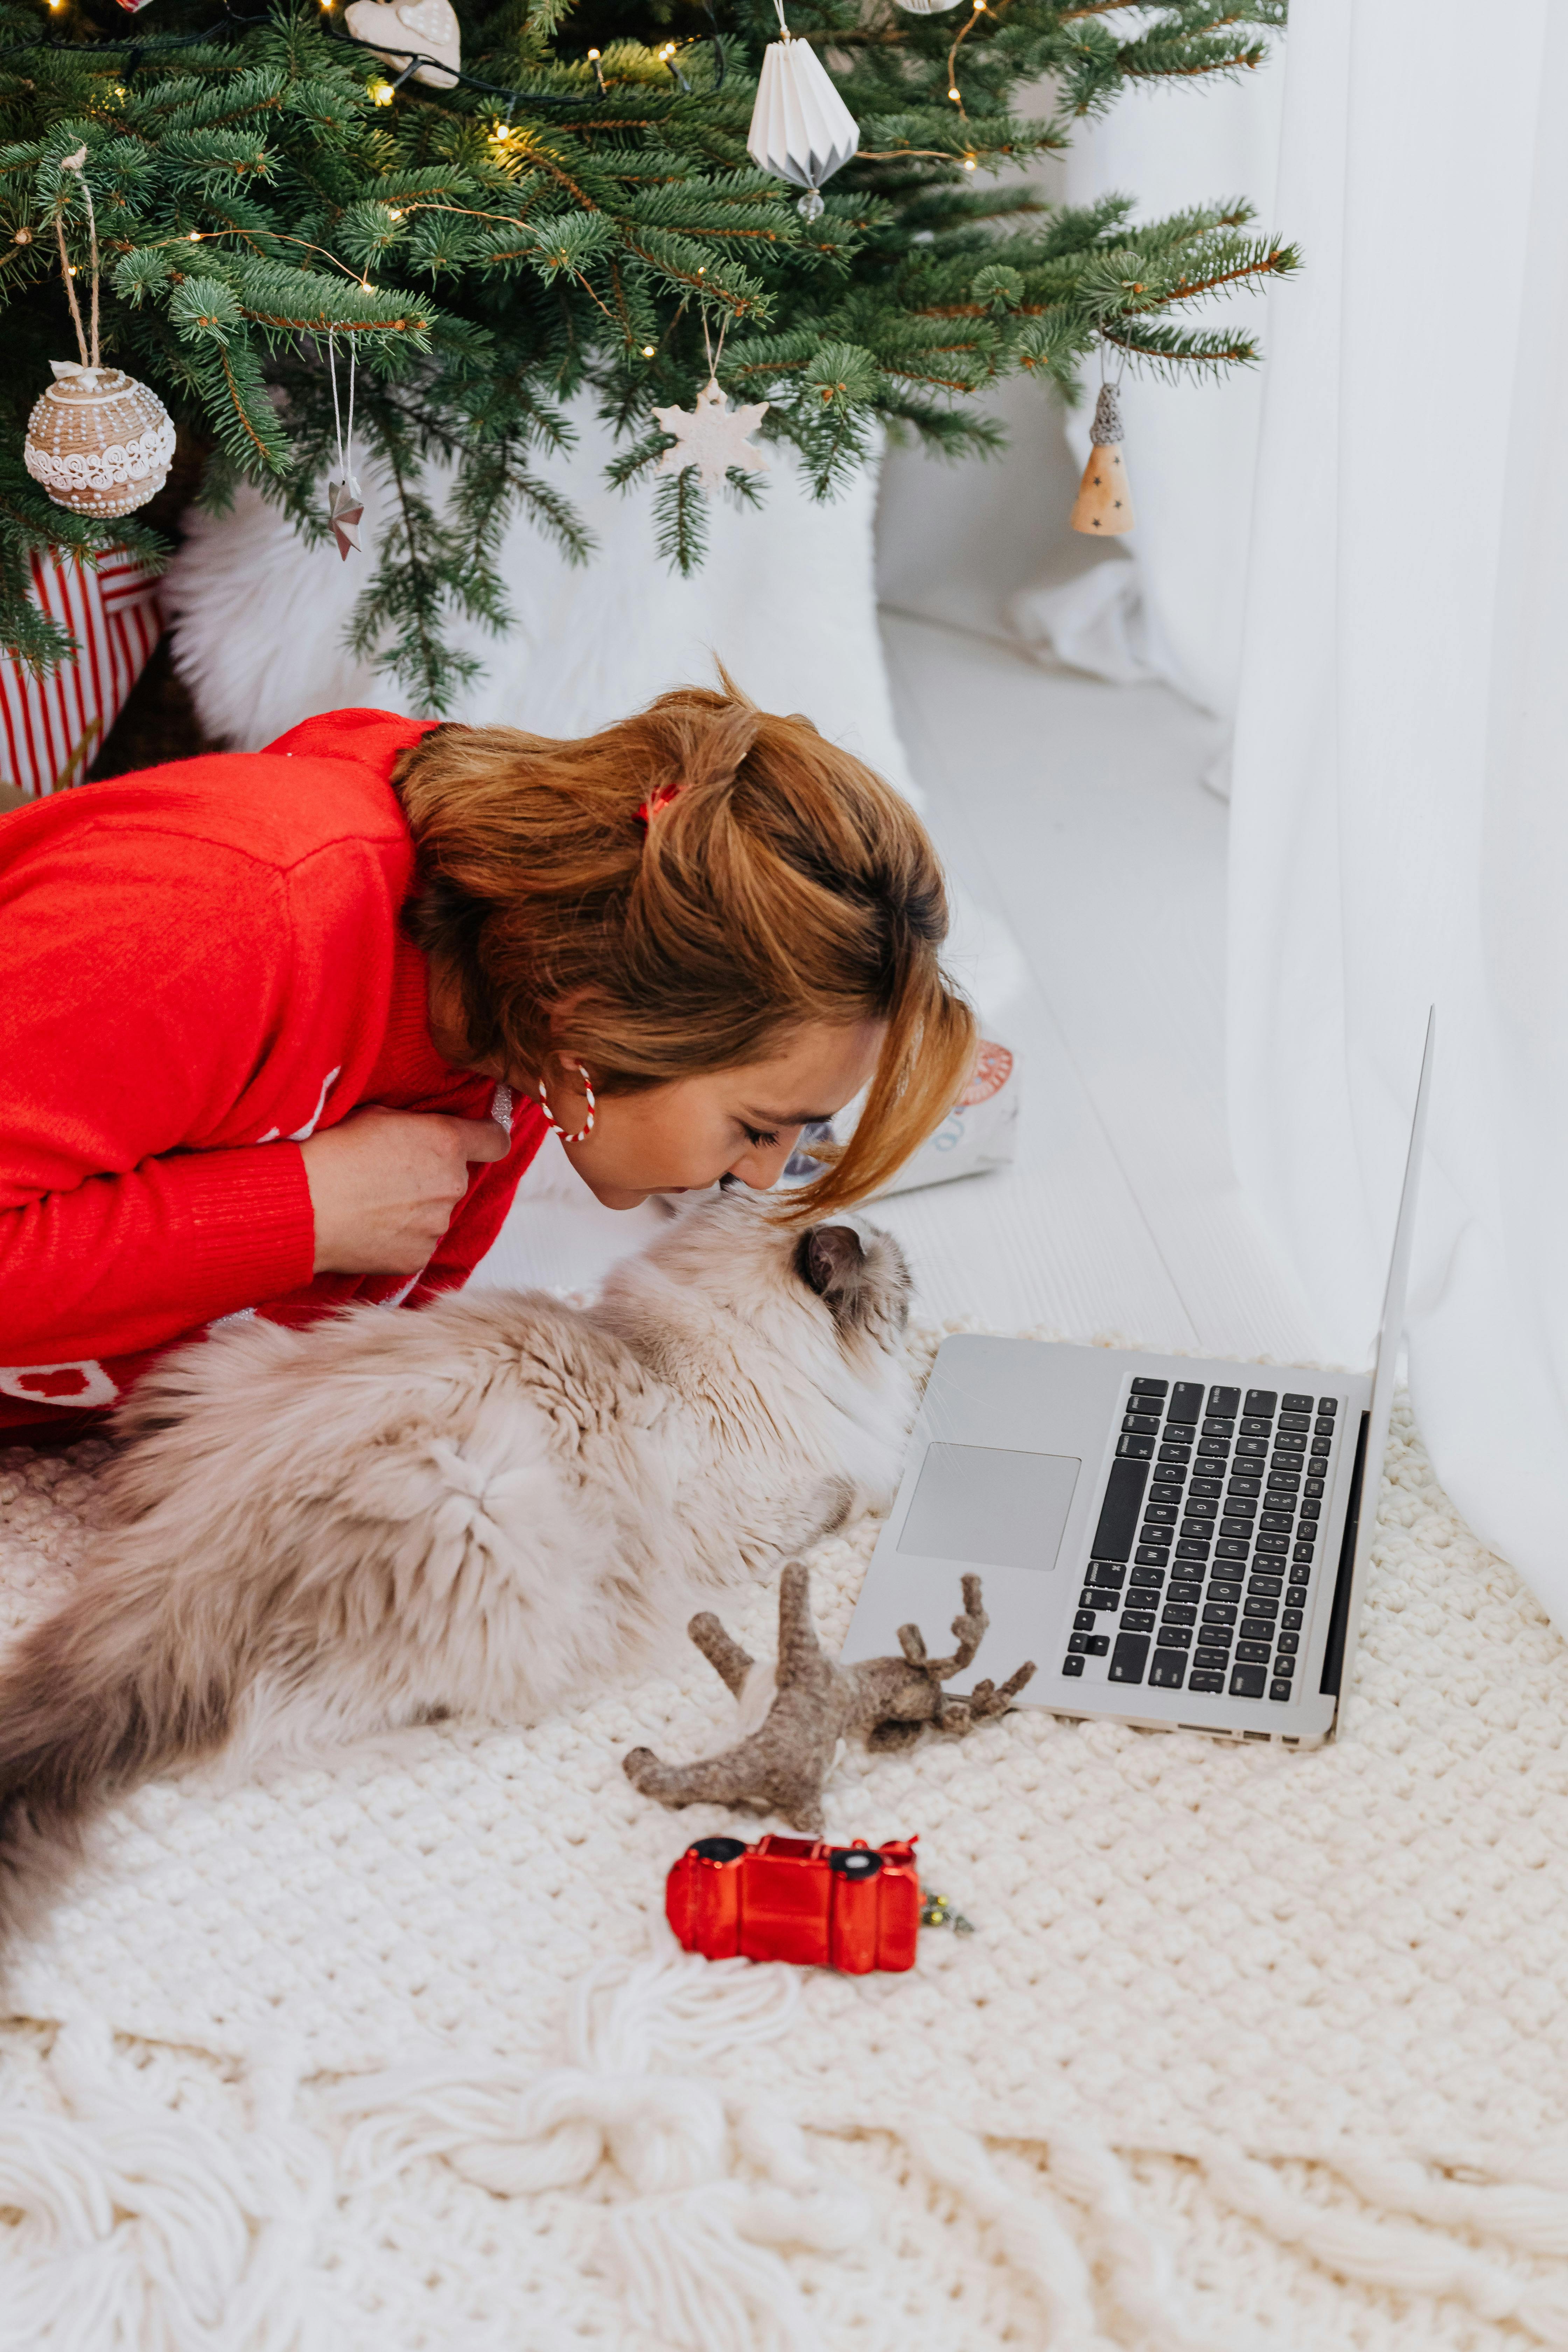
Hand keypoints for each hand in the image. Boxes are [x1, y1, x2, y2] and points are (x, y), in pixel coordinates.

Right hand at [299, 1106, 509, 1276]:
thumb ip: (417, 1126)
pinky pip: (418, 1242)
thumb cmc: (331, 1152)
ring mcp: (437, 1225)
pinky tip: (369, 1227)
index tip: (475, 1140)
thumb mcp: (377, 1115)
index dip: (485, 1138)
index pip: (495, 1140)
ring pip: (436, 1213)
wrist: (301, 1205)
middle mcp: (452, 1184)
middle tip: (388, 1175)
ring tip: (372, 1203)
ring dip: (415, 1208)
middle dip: (431, 1176)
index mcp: (447, 1142)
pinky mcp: (419, 1256)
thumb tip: (427, 1132)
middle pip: (455, 1179)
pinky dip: (400, 1237)